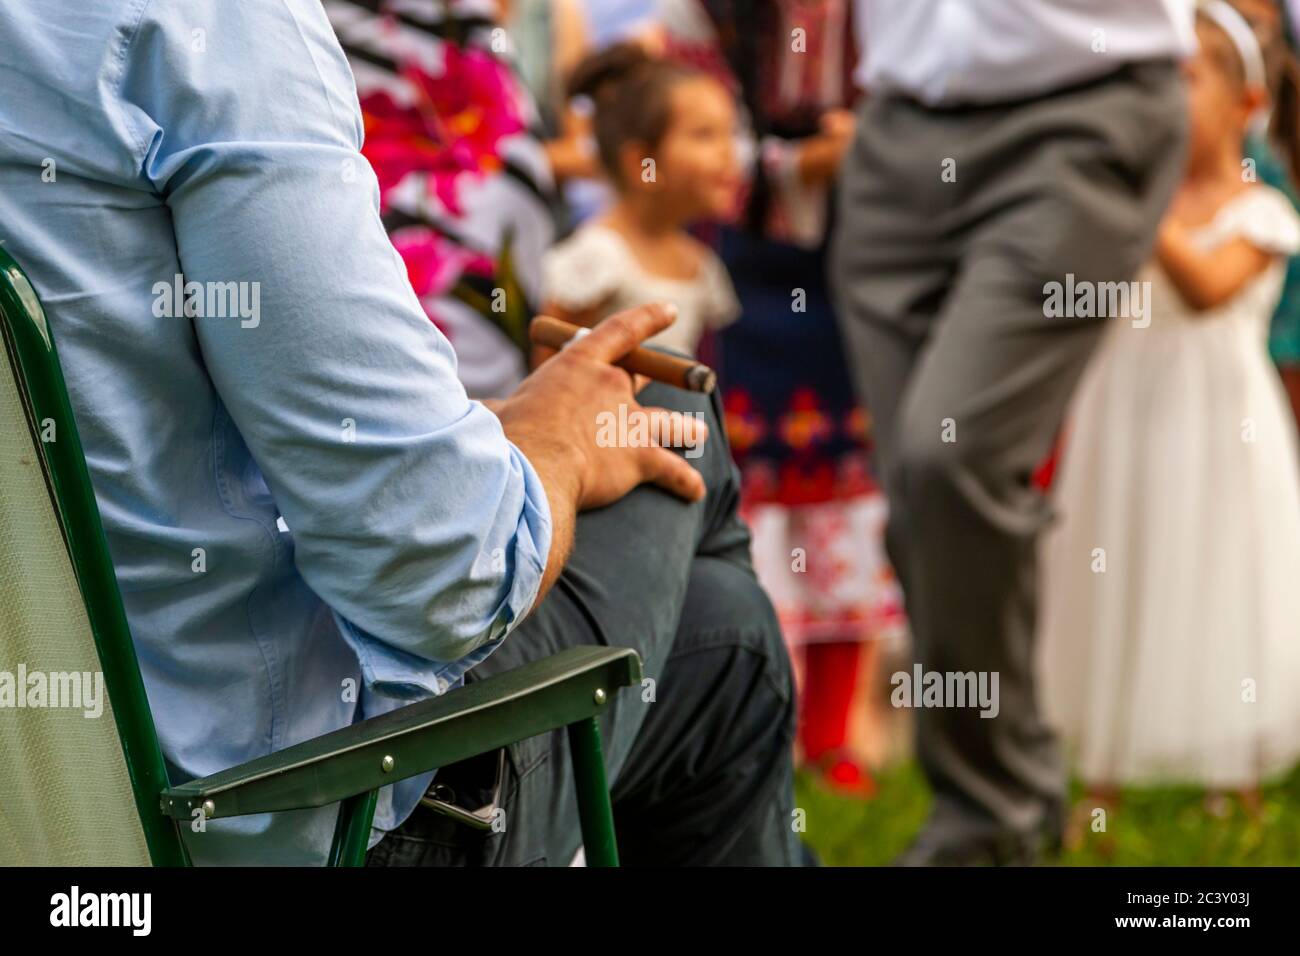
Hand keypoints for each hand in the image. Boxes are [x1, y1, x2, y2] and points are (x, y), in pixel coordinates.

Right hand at [494, 302, 708, 510]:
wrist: (531, 469)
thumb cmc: (506, 438)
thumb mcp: (497, 412)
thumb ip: (500, 410)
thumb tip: (479, 416)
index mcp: (577, 365)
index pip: (620, 332)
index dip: (648, 319)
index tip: (669, 310)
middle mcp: (613, 386)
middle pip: (645, 378)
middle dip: (661, 378)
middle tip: (673, 378)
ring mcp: (631, 422)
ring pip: (671, 423)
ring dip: (687, 429)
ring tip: (699, 431)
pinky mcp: (641, 458)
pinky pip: (673, 471)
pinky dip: (686, 482)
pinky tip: (695, 490)